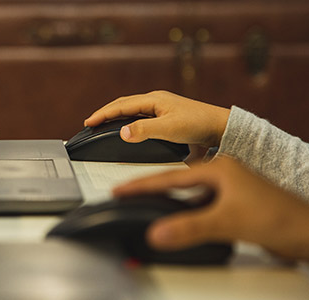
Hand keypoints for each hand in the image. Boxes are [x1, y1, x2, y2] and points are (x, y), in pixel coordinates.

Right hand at [84, 90, 229, 147]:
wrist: (221, 127)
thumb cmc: (199, 124)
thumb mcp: (169, 129)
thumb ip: (144, 130)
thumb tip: (121, 132)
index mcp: (153, 99)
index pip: (120, 106)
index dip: (102, 114)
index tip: (88, 122)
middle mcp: (155, 100)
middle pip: (123, 104)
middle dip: (106, 113)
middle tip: (91, 123)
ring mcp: (161, 107)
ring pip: (131, 109)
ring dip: (116, 116)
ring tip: (103, 125)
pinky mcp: (167, 115)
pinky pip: (140, 115)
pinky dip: (127, 120)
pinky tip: (127, 128)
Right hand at [113, 155, 308, 259]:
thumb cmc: (281, 218)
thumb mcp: (228, 221)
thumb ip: (189, 228)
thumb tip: (155, 233)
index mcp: (217, 167)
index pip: (169, 177)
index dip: (141, 184)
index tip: (119, 189)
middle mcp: (222, 173)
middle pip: (176, 180)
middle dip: (150, 188)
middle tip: (126, 193)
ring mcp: (230, 188)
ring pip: (189, 194)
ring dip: (168, 200)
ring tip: (146, 204)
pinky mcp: (235, 204)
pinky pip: (200, 205)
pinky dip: (185, 212)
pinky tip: (179, 220)